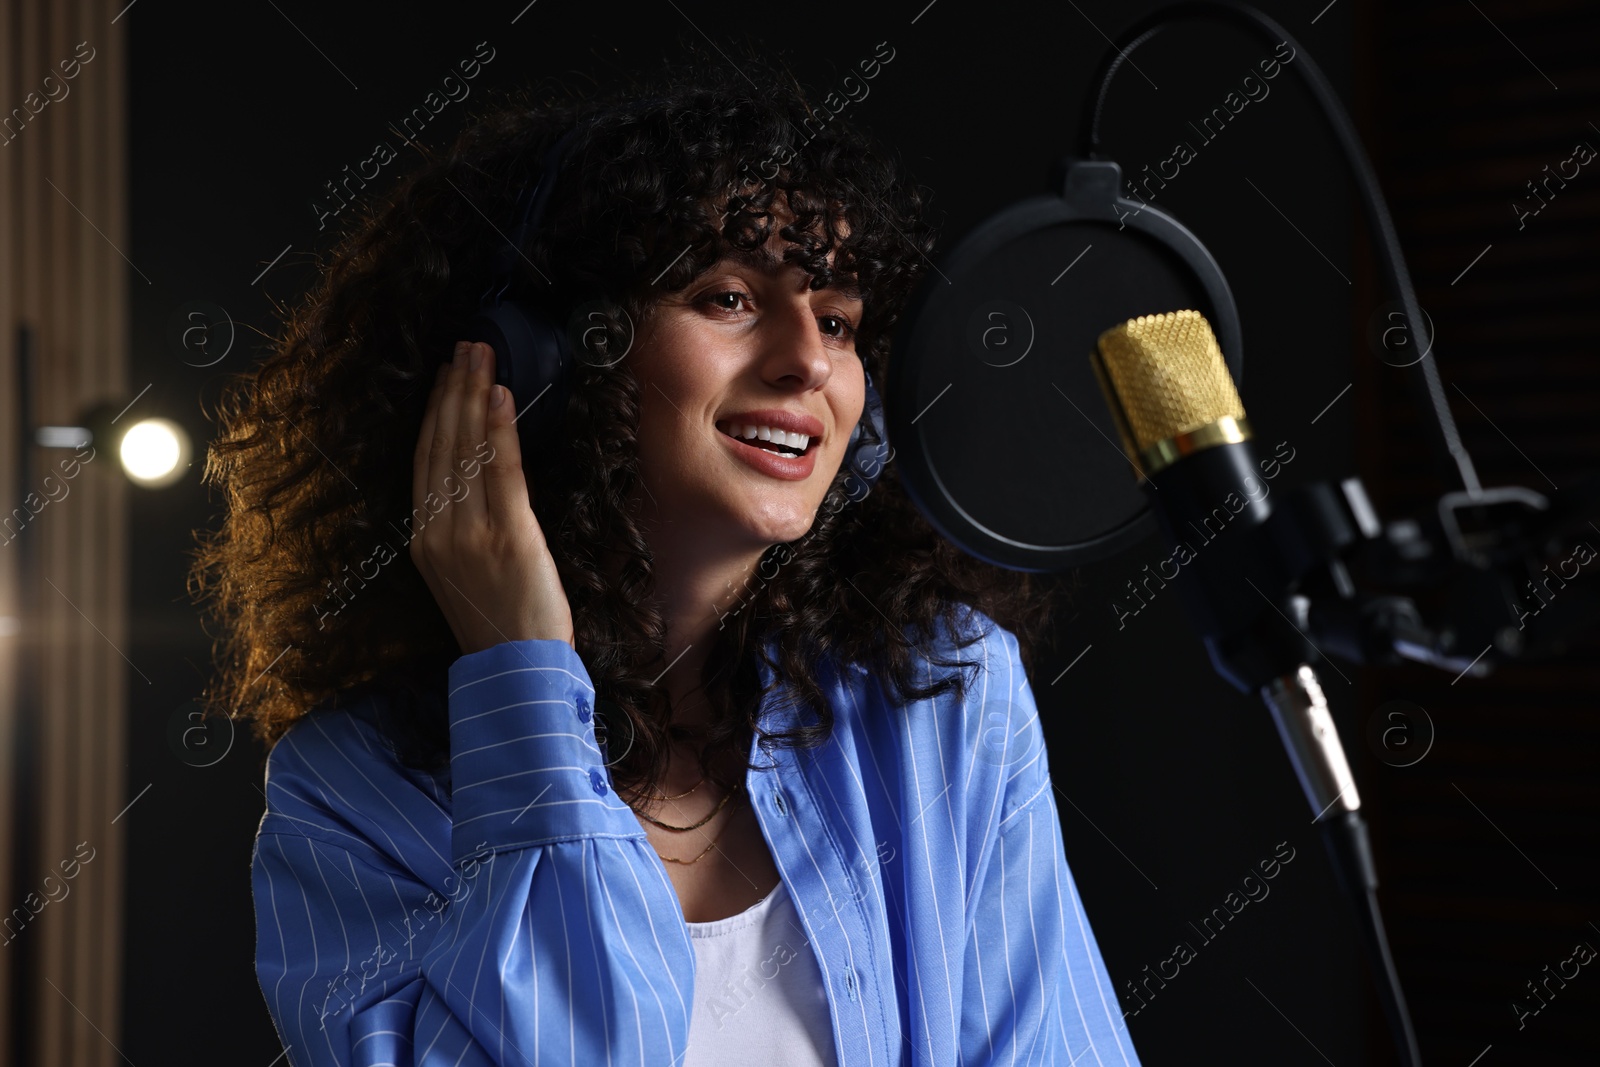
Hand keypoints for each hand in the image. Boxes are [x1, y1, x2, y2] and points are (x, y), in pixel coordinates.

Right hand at [410, 340, 574, 656]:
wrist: (518, 672)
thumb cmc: (501, 625)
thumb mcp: (464, 574)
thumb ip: (461, 530)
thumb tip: (475, 483)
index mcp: (425, 540)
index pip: (426, 461)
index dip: (435, 414)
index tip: (445, 377)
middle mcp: (439, 532)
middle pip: (442, 446)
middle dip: (454, 391)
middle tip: (466, 347)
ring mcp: (471, 534)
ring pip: (466, 451)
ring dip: (474, 397)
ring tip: (482, 357)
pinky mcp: (509, 537)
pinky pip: (501, 473)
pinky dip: (500, 431)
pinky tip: (501, 396)